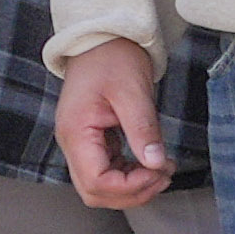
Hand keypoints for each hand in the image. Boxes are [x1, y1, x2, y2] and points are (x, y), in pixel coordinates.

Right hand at [55, 38, 173, 207]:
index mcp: (76, 132)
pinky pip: (106, 172)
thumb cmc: (113, 59)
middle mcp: (72, 143)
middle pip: (93, 192)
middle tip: (162, 175)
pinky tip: (149, 163)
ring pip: (99, 187)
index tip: (158, 171)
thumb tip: (156, 164)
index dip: (130, 186)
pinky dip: (129, 176)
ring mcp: (80, 144)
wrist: (102, 40)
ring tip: (161, 169)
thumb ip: (143, 130)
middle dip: (131, 192)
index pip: (96, 182)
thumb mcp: (133, 92)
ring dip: (132, 187)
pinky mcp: (92, 142)